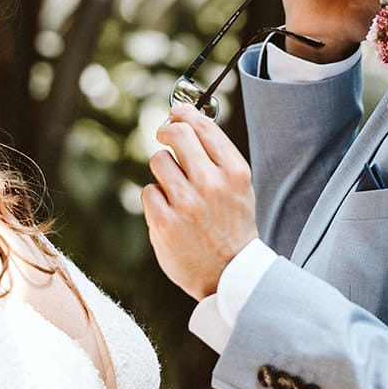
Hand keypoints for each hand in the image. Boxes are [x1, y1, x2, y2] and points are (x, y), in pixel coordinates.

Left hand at [143, 104, 258, 299]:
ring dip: (163, 171)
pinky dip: (156, 199)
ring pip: (159, 161)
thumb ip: (216, 153)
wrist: (229, 274)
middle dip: (166, 131)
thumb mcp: (238, 187)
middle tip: (163, 136)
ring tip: (176, 190)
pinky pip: (148, 191)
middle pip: (177, 135)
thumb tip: (185, 118)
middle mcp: (212, 184)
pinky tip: (170, 213)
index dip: (184, 114)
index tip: (176, 114)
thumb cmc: (232, 225)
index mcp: (234, 172)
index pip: (203, 127)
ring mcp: (187, 204)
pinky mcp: (165, 223)